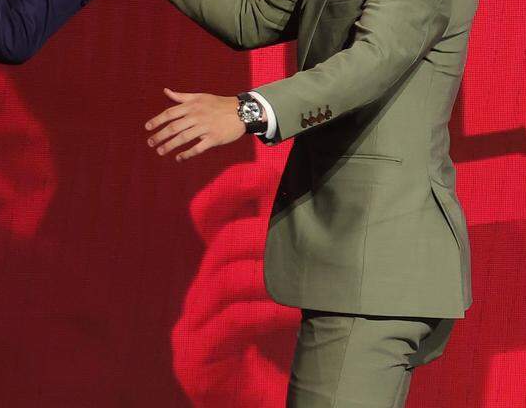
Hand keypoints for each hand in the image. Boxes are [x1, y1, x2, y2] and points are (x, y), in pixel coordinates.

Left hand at [145, 88, 245, 161]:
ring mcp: (205, 128)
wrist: (242, 111)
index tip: (147, 128)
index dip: (157, 120)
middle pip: (174, 127)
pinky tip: (179, 158)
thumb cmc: (218, 103)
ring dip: (170, 146)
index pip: (170, 113)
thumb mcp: (200, 96)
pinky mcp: (214, 138)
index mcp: (192, 105)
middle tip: (150, 143)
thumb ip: (181, 97)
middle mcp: (197, 116)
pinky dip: (187, 154)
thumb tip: (166, 91)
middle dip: (160, 135)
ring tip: (160, 151)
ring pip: (183, 138)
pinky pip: (198, 148)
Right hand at [172, 160, 296, 406]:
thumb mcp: (287, 298)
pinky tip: (298, 312)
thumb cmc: (283, 359)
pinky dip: (267, 312)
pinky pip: (231, 324)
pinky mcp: (198, 360)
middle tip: (304, 224)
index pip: (208, 214)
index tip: (270, 165)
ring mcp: (193, 327)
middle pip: (219, 242)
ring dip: (271, 271)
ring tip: (310, 274)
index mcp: (216, 274)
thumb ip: (299, 258)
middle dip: (263, 227)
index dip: (234, 186)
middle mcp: (199, 295)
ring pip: (224, 279)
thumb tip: (332, 199)